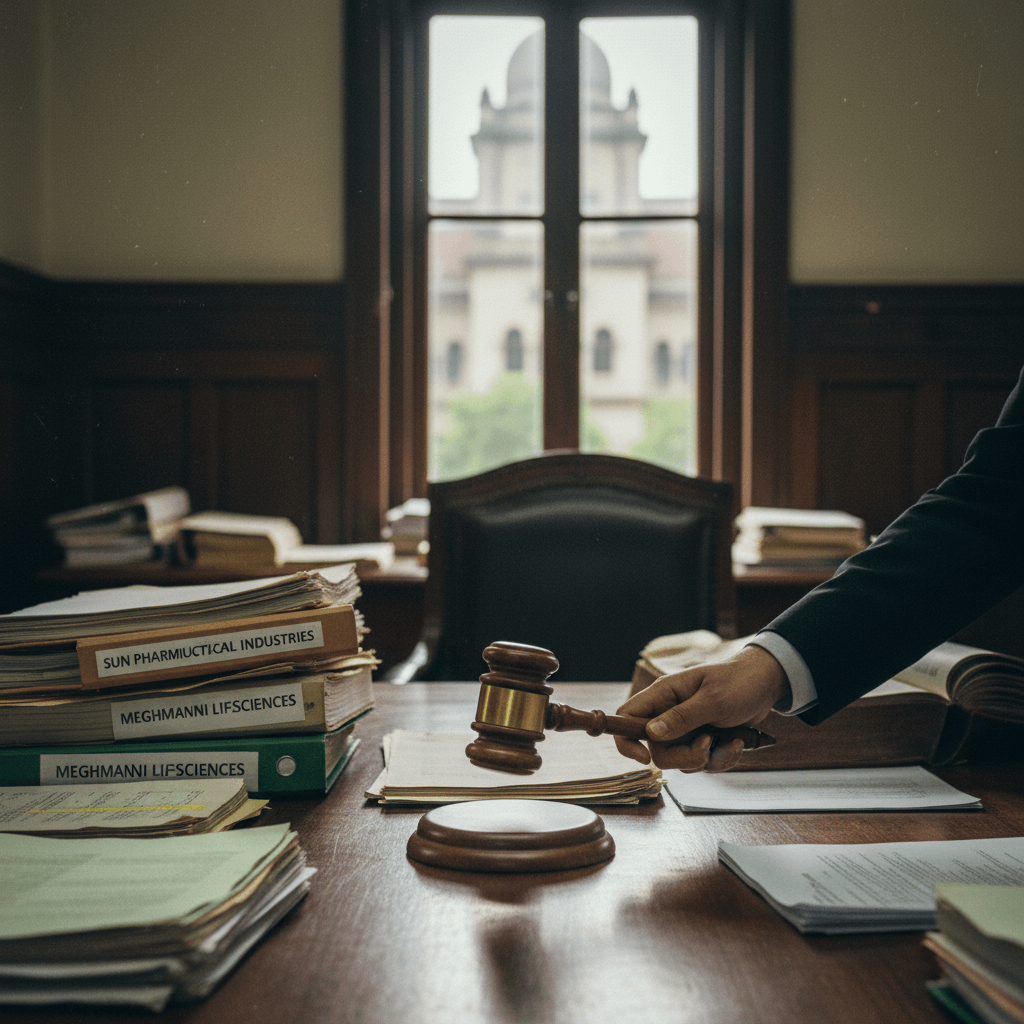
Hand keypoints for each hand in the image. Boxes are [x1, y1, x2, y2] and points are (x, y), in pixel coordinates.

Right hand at [614, 644, 789, 771]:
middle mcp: (669, 713)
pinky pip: (703, 763)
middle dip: (685, 757)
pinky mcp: (702, 740)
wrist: (766, 684)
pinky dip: (722, 759)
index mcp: (664, 694)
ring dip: (709, 759)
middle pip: (657, 750)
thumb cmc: (739, 682)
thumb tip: (650, 733)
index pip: (627, 717)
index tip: (644, 758)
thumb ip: (682, 716)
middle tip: (707, 746)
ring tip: (732, 741)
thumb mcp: (713, 699)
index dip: (626, 741)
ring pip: (682, 761)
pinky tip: (738, 743)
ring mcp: (686, 729)